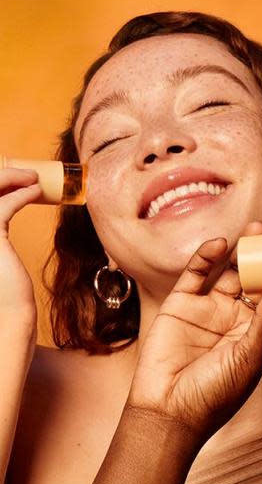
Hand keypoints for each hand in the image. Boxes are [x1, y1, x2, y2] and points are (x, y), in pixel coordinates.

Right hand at [0, 167, 42, 327]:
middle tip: (27, 173)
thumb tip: (14, 200)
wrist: (12, 310)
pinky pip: (5, 206)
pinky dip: (22, 194)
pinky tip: (37, 192)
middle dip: (2, 175)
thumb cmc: (10, 284)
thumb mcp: (2, 248)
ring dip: (12, 178)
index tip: (16, 177)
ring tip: (34, 178)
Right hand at [127, 237, 261, 440]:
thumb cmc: (216, 394)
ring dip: (244, 249)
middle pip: (260, 276)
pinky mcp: (182, 305)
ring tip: (258, 226)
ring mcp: (211, 310)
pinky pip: (196, 274)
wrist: (167, 411)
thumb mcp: (250, 356)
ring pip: (231, 271)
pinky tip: (220, 244)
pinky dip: (206, 257)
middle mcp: (239, 318)